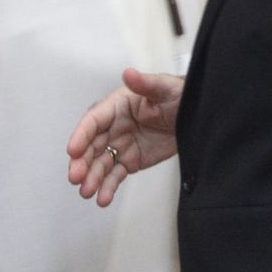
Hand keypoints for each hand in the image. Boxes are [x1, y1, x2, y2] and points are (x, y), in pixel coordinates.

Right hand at [66, 68, 183, 206]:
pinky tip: (103, 198)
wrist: (198, 115)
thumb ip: (146, 83)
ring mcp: (121, 145)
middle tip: (76, 177)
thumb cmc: (181, 95)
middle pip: (91, 145)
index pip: (94, 120)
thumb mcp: (166, 88)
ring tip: (88, 192)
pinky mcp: (130, 161)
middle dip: (81, 162)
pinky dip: (108, 187)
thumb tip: (129, 73)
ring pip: (100, 163)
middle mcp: (114, 126)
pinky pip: (115, 175)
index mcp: (117, 106)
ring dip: (92, 178)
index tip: (73, 150)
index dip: (81, 135)